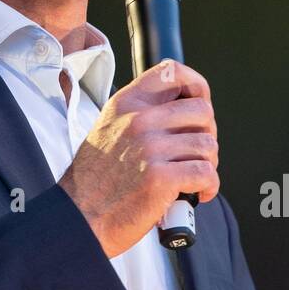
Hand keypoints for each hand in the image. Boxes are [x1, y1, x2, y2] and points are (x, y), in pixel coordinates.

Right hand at [57, 59, 219, 258]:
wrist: (79, 217)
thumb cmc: (96, 180)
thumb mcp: (108, 128)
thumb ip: (139, 113)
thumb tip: (181, 108)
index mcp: (126, 104)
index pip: (173, 71)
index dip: (196, 85)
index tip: (200, 103)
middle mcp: (138, 120)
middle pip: (202, 110)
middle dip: (206, 134)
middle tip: (195, 153)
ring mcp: (150, 148)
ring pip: (207, 145)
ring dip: (208, 164)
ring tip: (194, 177)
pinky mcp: (161, 178)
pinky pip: (206, 173)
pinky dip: (209, 186)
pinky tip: (196, 193)